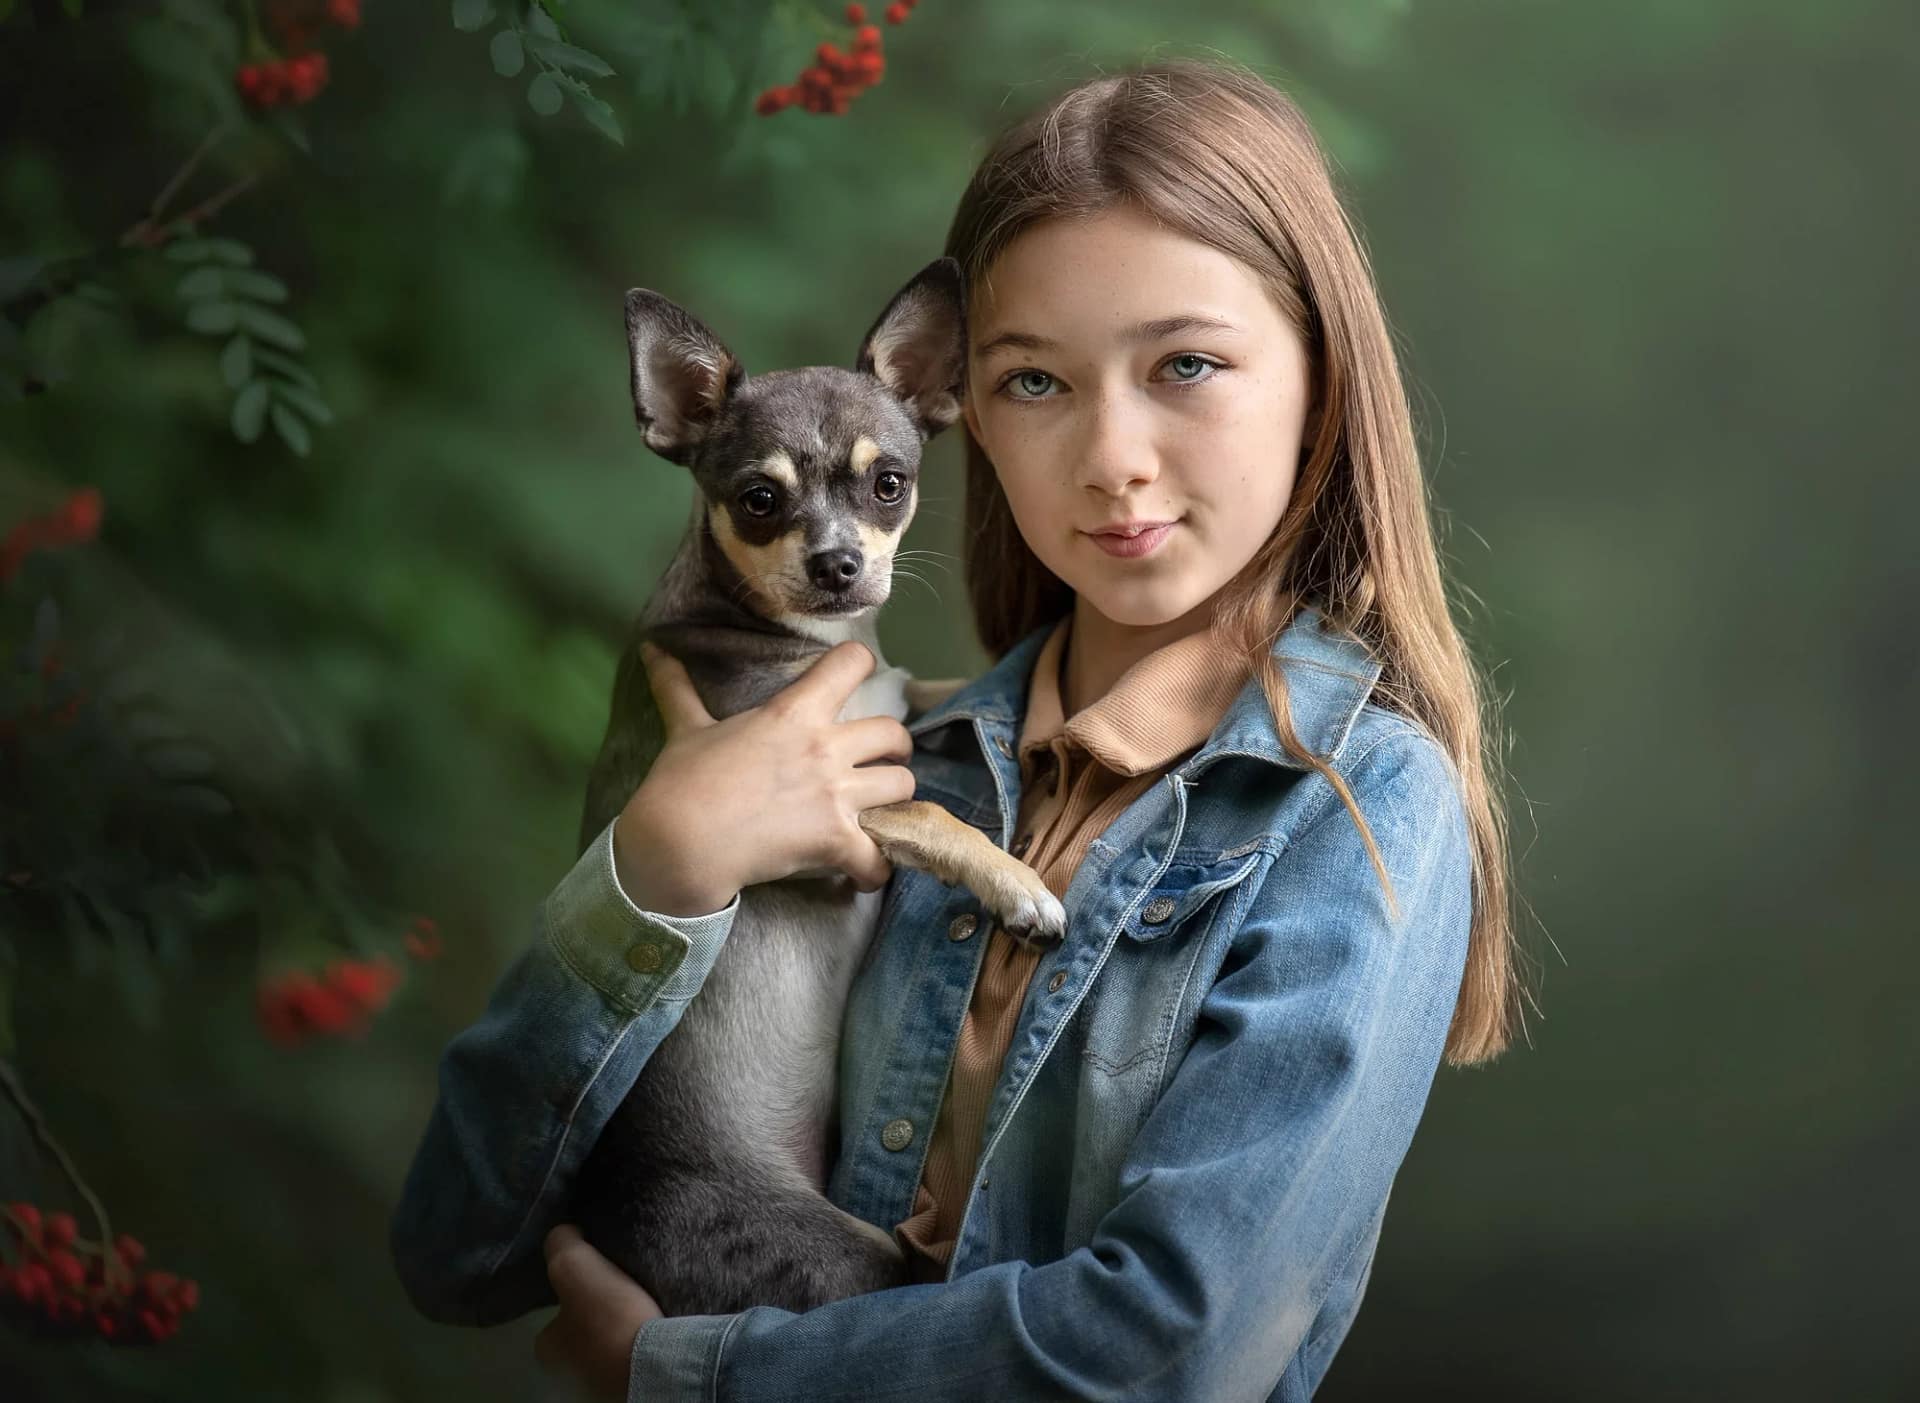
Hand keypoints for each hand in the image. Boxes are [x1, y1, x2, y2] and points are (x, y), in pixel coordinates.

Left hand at [534, 1224, 661, 1401]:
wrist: (654, 1359)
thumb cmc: (606, 1316)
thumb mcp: (573, 1265)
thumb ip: (560, 1243)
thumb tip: (564, 1233)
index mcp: (546, 1349)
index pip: (553, 1315)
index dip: (572, 1291)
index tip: (595, 1276)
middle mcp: (566, 1371)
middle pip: (580, 1330)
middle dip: (596, 1310)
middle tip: (619, 1286)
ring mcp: (599, 1383)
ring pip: (606, 1343)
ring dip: (620, 1325)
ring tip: (640, 1301)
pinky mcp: (630, 1383)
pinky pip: (630, 1352)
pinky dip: (638, 1338)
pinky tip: (651, 1321)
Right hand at [614, 640, 915, 914]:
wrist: (679, 842)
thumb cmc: (681, 782)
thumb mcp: (685, 729)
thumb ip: (677, 688)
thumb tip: (651, 650)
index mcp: (793, 713)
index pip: (850, 665)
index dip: (860, 665)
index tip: (859, 675)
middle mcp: (825, 748)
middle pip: (894, 734)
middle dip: (895, 748)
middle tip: (883, 761)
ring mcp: (835, 796)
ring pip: (903, 787)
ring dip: (896, 801)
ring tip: (880, 812)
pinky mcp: (836, 841)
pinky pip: (880, 857)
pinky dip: (878, 867)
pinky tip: (866, 870)